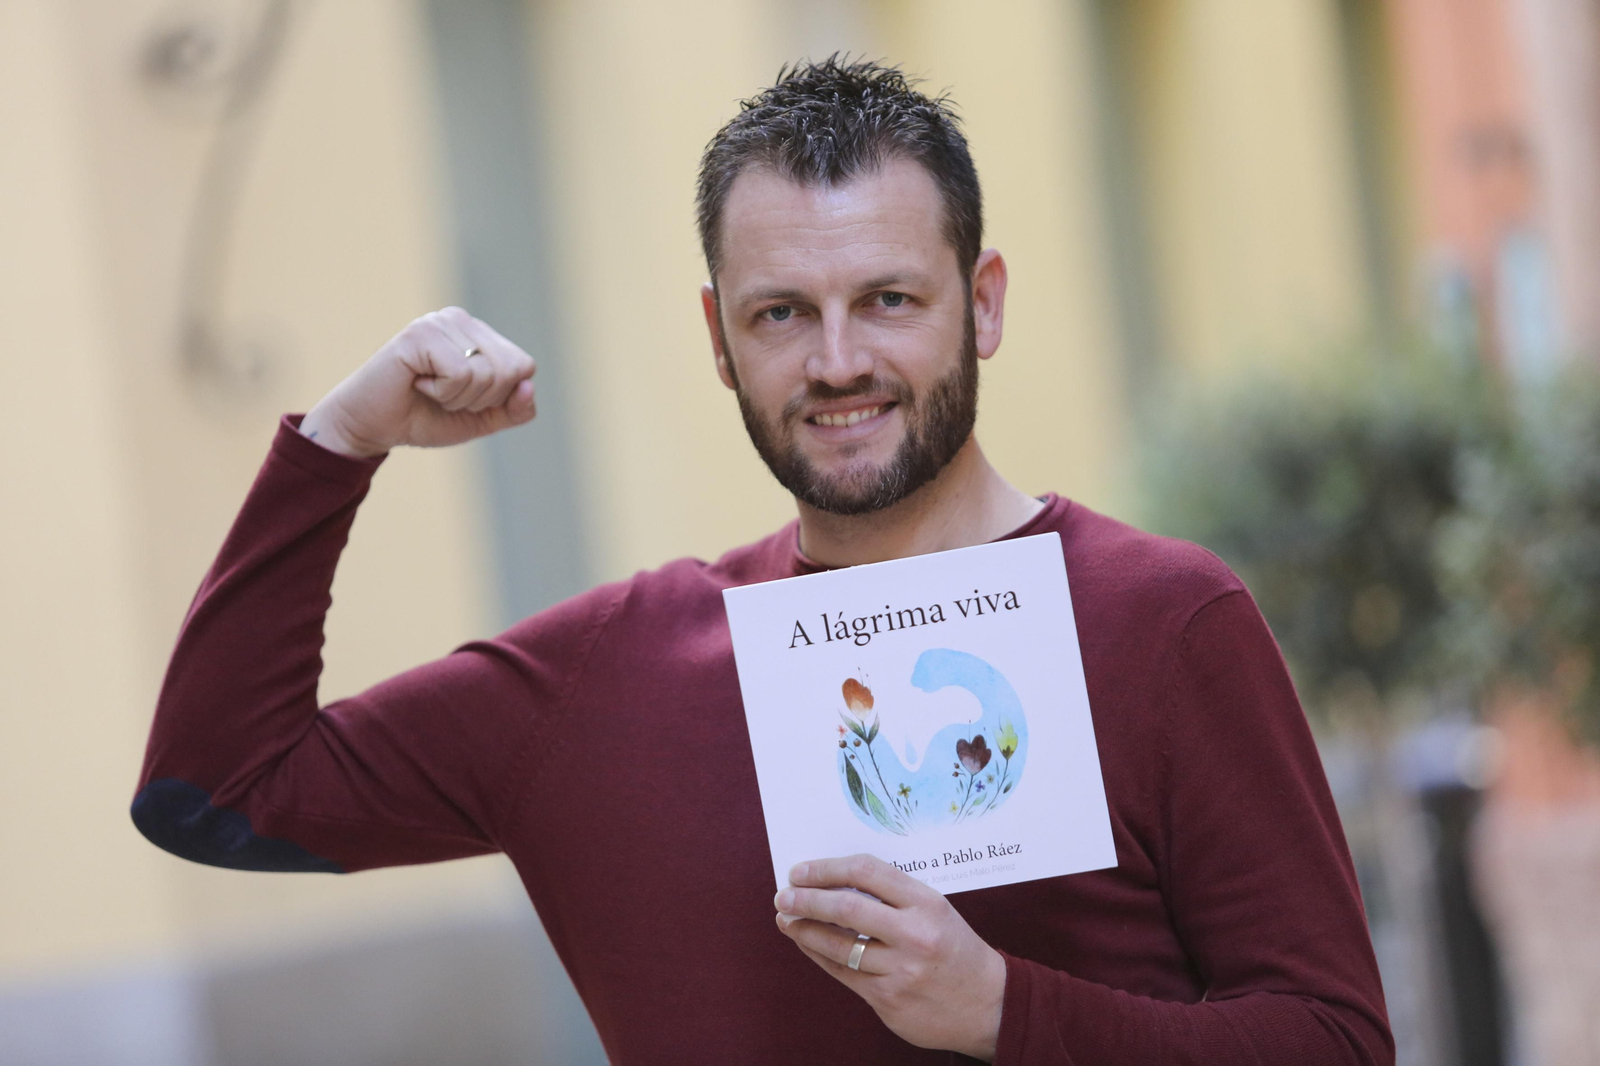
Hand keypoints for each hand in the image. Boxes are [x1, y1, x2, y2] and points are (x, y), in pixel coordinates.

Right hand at [298, 307, 536, 457]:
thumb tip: (529, 386)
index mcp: (478, 333)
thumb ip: (513, 409)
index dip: (499, 397)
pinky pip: (460, 373)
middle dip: (481, 400)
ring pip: (486, 373)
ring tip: (428, 389)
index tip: (464, 399)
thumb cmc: (424, 417)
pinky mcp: (420, 334)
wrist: (371, 427)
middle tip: (444, 397)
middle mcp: (460, 320)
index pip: (523, 366)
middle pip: (511, 369)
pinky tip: (417, 384)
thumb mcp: (480, 419)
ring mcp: (439, 322)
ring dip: (458, 398)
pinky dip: (442, 393)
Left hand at [774, 854, 1006, 1061]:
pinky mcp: (889, 1000)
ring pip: (839, 945)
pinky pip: (844, 974)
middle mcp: (914, 934)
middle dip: (806, 899)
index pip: (865, 872)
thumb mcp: (935, 909)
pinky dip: (820, 956)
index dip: (826, 868)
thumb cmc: (955, 948)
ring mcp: (901, 970)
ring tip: (787, 920)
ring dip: (805, 930)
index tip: (800, 870)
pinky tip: (808, 945)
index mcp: (926, 902)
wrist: (989, 1004)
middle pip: (846, 908)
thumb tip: (834, 882)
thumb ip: (892, 896)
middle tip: (783, 895)